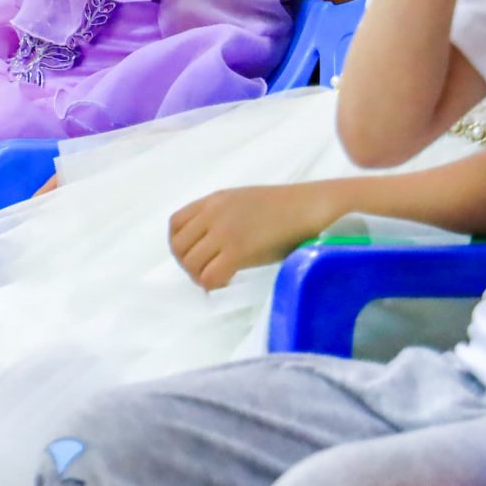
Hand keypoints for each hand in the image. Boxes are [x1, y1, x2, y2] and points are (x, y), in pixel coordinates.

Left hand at [170, 182, 335, 289]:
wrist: (310, 205)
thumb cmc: (284, 208)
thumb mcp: (242, 201)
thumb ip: (220, 216)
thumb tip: (208, 243)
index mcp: (213, 201)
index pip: (175, 224)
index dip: (181, 246)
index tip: (198, 256)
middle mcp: (213, 214)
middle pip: (179, 247)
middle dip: (189, 265)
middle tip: (208, 272)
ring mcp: (224, 232)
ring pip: (191, 264)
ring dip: (200, 276)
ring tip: (219, 278)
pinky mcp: (238, 251)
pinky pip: (209, 276)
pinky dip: (213, 285)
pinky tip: (228, 281)